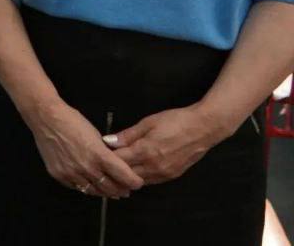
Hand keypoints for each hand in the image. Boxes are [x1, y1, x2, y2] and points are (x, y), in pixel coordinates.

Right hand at [25, 98, 143, 198]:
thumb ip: (105, 153)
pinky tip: (89, 184)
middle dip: (121, 190)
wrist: (47, 118)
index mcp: (99, 155)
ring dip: (104, 192)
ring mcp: (71, 173)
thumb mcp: (96, 135)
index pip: (124, 176)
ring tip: (110, 191)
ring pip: (93, 191)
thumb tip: (114, 166)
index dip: (134, 182)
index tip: (137, 183)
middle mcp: (86, 167)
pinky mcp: (59, 175)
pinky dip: (85, 186)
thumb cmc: (73, 121)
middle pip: (110, 187)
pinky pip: (77, 187)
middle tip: (125, 190)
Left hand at [108, 106, 226, 184]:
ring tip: (117, 167)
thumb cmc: (176, 121)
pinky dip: (140, 177)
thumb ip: (127, 135)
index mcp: (146, 151)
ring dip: (127, 176)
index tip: (98, 153)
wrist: (204, 128)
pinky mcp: (172, 176)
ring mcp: (164, 174)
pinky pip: (151, 181)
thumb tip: (108, 141)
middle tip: (105, 163)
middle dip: (114, 170)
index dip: (106, 158)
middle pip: (127, 174)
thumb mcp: (148, 122)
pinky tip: (135, 169)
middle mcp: (154, 166)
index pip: (118, 161)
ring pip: (139, 181)